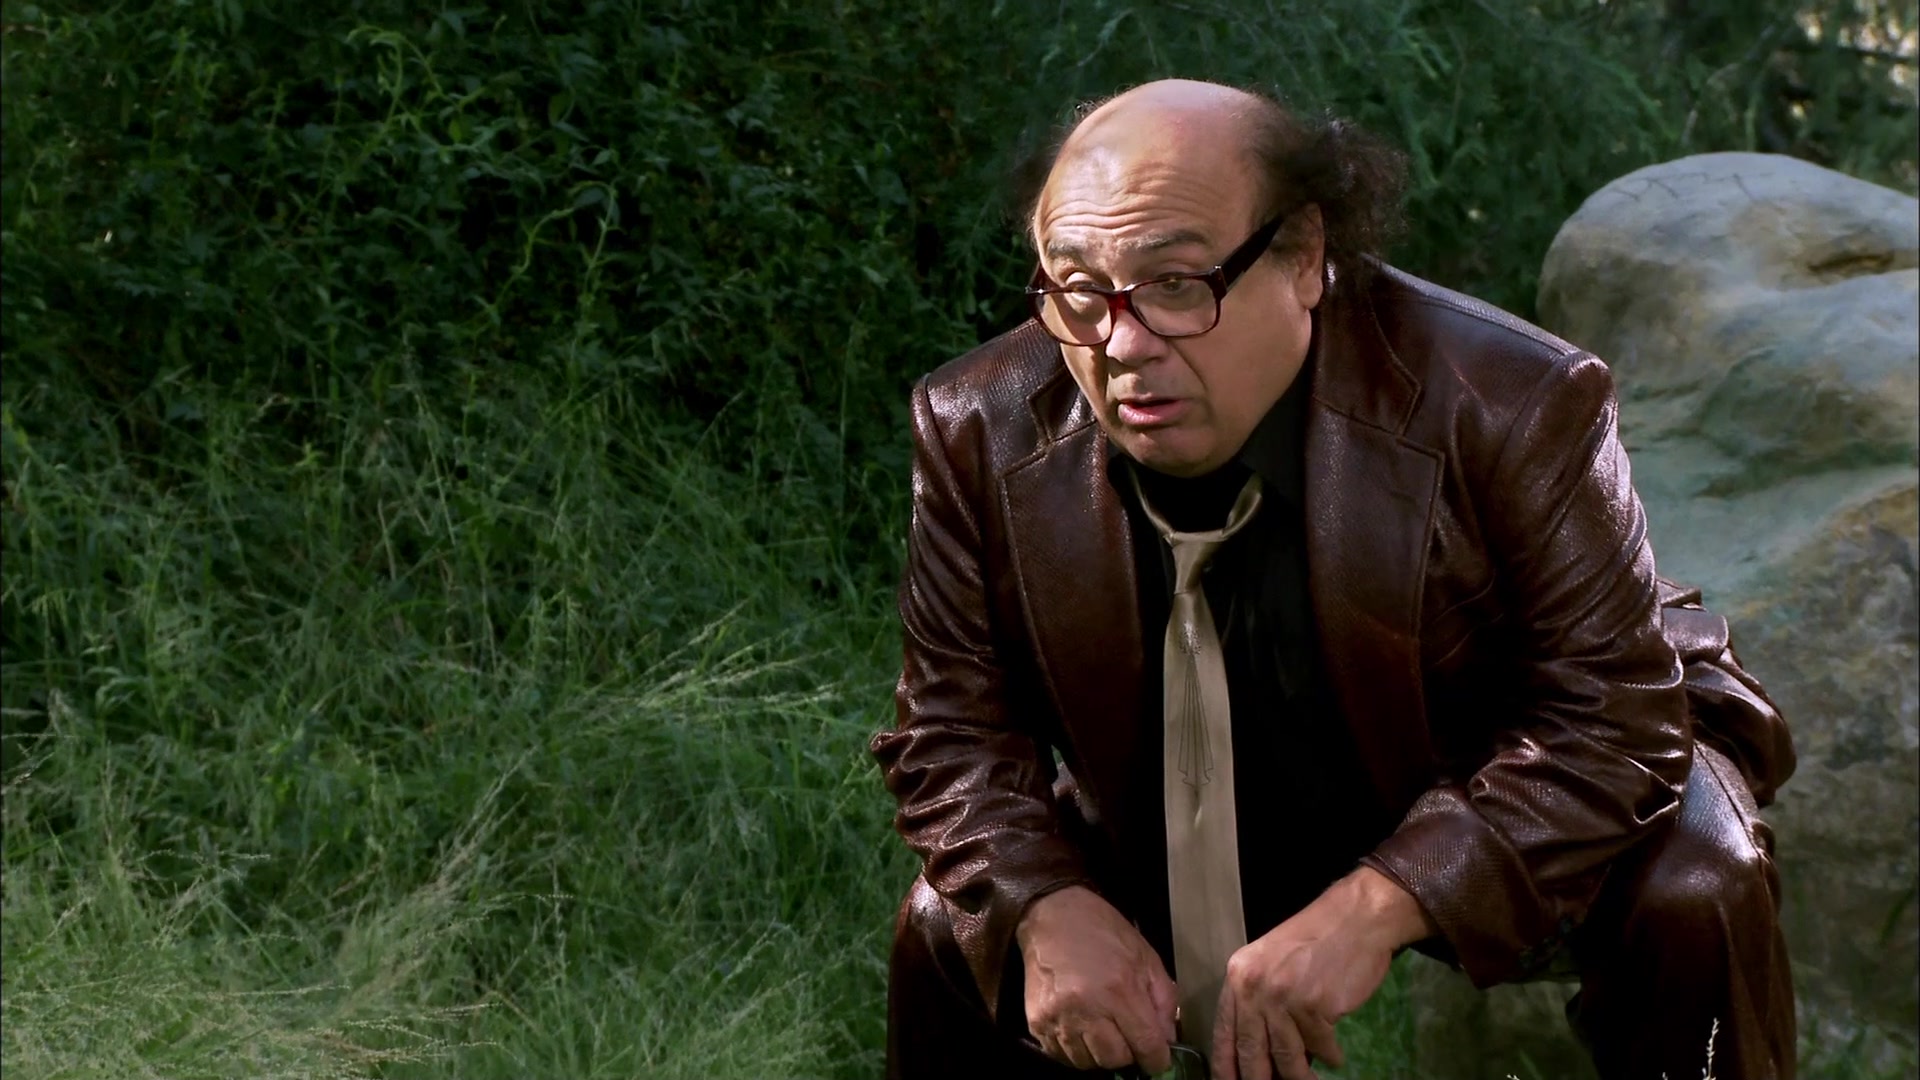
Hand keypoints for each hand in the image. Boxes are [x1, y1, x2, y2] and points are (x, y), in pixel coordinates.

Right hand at [1016, 885, 1178, 1073]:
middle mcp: (1087, 1008)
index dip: (1157, 1059)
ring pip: (1087, 1063)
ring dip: (1099, 1053)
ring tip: (1102, 1030)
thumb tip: (1167, 1041)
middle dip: (1127, 1053)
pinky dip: (1075, 1050)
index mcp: (1119, 990)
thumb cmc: (1104, 933)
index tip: (1158, 1058)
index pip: (1146, 1046)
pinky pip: (1061, 1056)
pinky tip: (1080, 1029)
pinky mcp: (1037, 1022)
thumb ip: (1163, 1002)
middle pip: (1115, 1060)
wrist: (1053, 914)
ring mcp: (1058, 1018)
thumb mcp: (1146, 958)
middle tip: (1127, 1036)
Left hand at [1212, 867, 1436, 1079]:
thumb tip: (1264, 1051)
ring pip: (1286, 1057)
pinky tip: (1335, 1056)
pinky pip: (1320, 1047)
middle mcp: (1254, 988)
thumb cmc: (1316, 939)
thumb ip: (1261, 1002)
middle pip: (1250, 1051)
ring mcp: (1283, 998)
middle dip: (1258, 1079)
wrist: (1355, 918)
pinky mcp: (1314, 1007)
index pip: (1224, 1032)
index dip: (1225, 1065)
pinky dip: (1329, 1056)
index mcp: (1239, 976)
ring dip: (1299, 1076)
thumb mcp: (1273, 963)